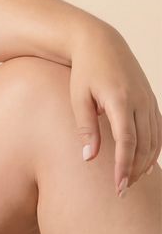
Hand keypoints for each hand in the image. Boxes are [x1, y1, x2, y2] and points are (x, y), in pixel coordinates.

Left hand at [70, 24, 160, 195]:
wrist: (100, 42)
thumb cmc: (84, 72)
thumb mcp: (79, 98)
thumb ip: (86, 128)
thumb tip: (89, 159)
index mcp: (120, 100)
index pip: (127, 141)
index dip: (124, 167)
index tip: (118, 187)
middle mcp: (140, 101)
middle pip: (145, 145)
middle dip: (135, 171)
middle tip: (121, 191)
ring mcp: (149, 100)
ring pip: (155, 140)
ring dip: (145, 163)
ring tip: (129, 181)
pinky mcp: (151, 100)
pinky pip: (158, 131)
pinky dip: (153, 150)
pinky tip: (142, 164)